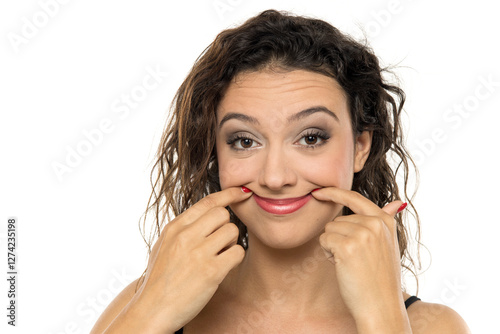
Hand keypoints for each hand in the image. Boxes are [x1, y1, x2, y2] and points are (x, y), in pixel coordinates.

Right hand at [131, 187, 251, 332]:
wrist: (152, 310)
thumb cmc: (160, 279)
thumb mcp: (165, 245)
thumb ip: (184, 227)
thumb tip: (207, 212)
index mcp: (175, 227)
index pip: (208, 202)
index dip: (229, 194)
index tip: (242, 192)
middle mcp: (186, 236)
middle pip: (223, 214)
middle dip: (225, 226)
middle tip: (217, 243)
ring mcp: (198, 253)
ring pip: (232, 231)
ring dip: (230, 244)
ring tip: (217, 257)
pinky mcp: (211, 271)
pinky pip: (237, 253)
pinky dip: (234, 259)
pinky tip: (223, 268)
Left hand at [311, 187, 408, 330]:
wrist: (381, 306)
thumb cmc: (380, 279)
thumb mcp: (389, 245)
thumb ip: (386, 221)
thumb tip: (397, 202)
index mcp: (385, 221)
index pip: (355, 197)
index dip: (334, 192)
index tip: (319, 191)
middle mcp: (375, 224)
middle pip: (338, 219)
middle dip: (339, 238)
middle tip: (354, 258)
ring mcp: (362, 234)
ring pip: (329, 230)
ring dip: (333, 246)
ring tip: (351, 263)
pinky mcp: (347, 246)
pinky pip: (324, 240)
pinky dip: (328, 254)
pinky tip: (342, 266)